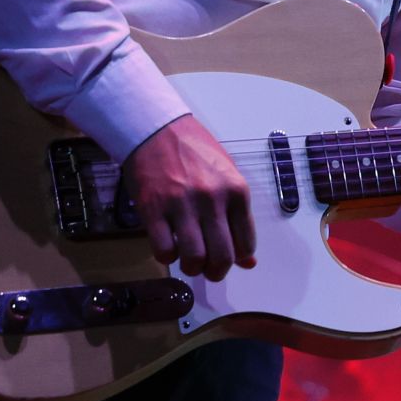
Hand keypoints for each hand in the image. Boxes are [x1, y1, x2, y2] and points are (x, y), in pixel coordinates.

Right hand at [122, 114, 256, 281]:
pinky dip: (167, 257)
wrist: (157, 129)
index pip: (245, 244)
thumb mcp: (227, 177)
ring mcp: (182, 204)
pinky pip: (164, 251)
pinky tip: (168, 246)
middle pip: (221, 257)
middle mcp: (212, 198)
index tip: (228, 257)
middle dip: (216, 272)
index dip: (237, 258)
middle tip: (208, 269)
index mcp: (236, 190)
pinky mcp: (153, 209)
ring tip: (188, 260)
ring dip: (192, 268)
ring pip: (194, 258)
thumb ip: (238, 217)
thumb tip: (248, 261)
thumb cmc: (194, 152)